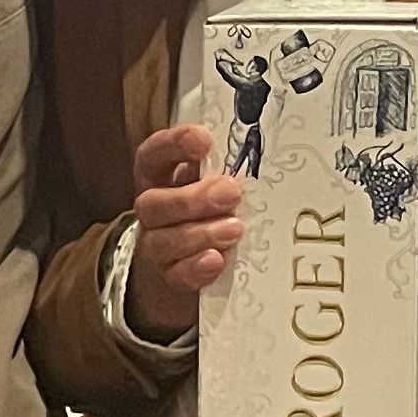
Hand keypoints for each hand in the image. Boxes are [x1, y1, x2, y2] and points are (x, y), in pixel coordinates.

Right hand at [127, 124, 241, 340]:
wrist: (209, 256)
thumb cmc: (219, 204)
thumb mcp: (220, 178)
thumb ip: (229, 166)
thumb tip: (265, 153)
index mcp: (161, 175)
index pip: (154, 154)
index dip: (173, 145)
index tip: (204, 141)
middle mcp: (154, 209)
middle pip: (152, 204)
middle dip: (191, 199)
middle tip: (230, 193)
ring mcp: (158, 244)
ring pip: (161, 241)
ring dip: (199, 234)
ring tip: (234, 229)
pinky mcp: (172, 275)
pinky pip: (176, 275)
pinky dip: (196, 268)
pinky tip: (217, 260)